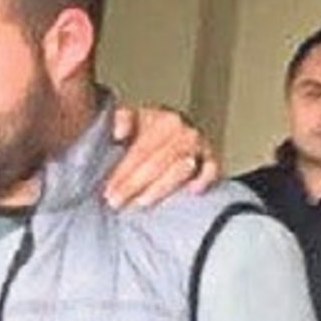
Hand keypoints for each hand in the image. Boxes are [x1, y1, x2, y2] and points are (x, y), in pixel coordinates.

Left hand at [103, 104, 220, 208]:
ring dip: (160, 188)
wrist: (168, 132)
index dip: (123, 172)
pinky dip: (203, 179)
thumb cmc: (148, 131)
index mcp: (164, 119)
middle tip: (117, 201)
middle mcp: (185, 131)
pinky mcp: (211, 160)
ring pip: (181, 170)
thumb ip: (122, 119)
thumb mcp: (132, 119)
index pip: (141, 150)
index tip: (109, 190)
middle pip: (158, 162)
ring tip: (141, 201)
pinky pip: (211, 171)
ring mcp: (201, 146)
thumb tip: (119, 132)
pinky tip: (190, 191)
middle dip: (134, 184)